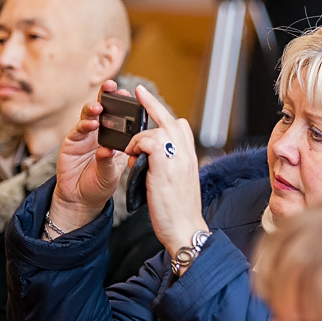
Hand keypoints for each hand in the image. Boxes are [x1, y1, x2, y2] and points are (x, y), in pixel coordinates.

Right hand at [48, 80, 128, 233]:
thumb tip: (109, 150)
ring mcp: (85, 136)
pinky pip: (77, 131)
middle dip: (107, 96)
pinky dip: (84, 126)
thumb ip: (110, 162)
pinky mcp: (71, 143)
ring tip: (99, 107)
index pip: (120, 117)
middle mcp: (100, 133)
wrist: (81, 199)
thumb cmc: (100, 185)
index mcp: (114, 137)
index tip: (129, 94)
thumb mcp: (111, 175)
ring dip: (93, 109)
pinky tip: (91, 125)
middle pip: (103, 109)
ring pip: (88, 116)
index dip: (123, 104)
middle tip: (112, 87)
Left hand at [124, 86, 207, 259]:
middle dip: (152, 103)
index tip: (152, 104)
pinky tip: (132, 160)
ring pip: (156, 129)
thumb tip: (154, 159)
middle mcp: (186, 154)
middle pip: (170, 119)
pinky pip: (147, 141)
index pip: (180, 126)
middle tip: (138, 91)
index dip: (165, 114)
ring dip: (138, 138)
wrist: (184, 229)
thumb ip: (170, 167)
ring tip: (132, 154)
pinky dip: (136, 146)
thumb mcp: (178, 184)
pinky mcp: (164, 165)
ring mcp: (177, 158)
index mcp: (189, 158)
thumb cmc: (178, 213)